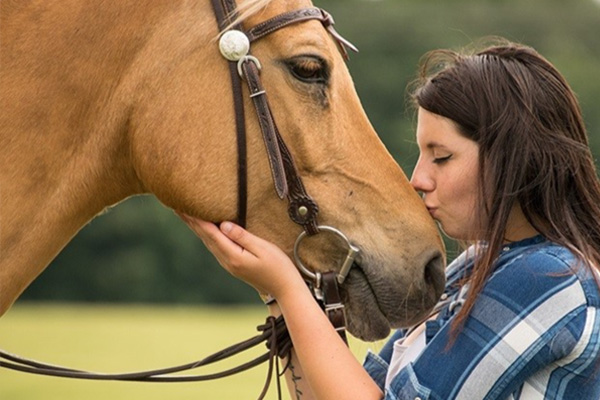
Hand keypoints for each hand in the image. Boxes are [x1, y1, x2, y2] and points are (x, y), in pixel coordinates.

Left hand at [180, 215, 306, 299]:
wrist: (284, 289)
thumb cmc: (278, 267)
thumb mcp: (263, 248)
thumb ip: (242, 236)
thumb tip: (222, 225)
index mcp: (232, 256)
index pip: (210, 233)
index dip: (196, 219)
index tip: (183, 206)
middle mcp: (226, 261)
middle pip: (204, 237)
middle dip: (190, 221)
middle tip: (175, 206)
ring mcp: (229, 263)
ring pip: (207, 242)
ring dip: (195, 227)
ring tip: (185, 214)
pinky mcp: (233, 264)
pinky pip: (214, 245)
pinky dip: (205, 234)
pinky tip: (203, 229)